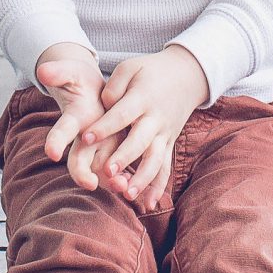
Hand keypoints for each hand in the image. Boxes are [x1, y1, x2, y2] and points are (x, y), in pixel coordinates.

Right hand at [34, 44, 118, 190]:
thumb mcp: (70, 72)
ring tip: (122, 186)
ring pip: (100, 170)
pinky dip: (124, 179)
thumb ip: (58, 72)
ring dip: (109, 180)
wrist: (89, 90)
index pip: (62, 130)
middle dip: (82, 174)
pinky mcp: (113, 150)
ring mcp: (99, 146)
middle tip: (90, 183)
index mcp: (74, 119)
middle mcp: (84, 138)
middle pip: (77, 160)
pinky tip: (134, 186)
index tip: (51, 152)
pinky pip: (116, 171)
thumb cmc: (79, 82)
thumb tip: (42, 70)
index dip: (56, 140)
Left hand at [84, 46, 208, 212]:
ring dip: (142, 178)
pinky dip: (158, 186)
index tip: (86, 138)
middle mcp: (156, 119)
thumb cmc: (150, 70)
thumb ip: (114, 86)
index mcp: (143, 98)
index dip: (104, 126)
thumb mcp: (130, 67)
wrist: (186, 75)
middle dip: (124, 157)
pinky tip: (149, 204)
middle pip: (140, 141)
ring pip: (155, 159)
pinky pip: (165, 168)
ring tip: (127, 194)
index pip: (122, 114)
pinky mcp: (169, 143)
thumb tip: (104, 105)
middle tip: (107, 171)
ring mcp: (165, 133)